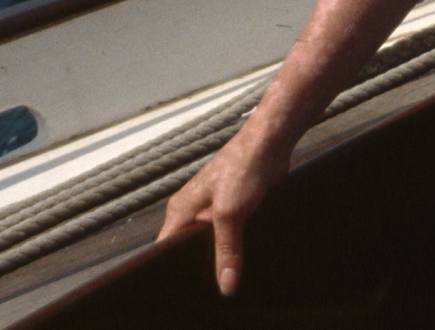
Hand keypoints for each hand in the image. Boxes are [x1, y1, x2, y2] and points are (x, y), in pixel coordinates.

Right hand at [155, 133, 292, 296]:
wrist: (270, 142)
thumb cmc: (242, 167)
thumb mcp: (230, 213)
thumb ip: (226, 250)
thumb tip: (226, 286)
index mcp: (181, 211)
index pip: (164, 249)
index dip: (169, 270)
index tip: (180, 293)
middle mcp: (194, 210)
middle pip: (188, 248)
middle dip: (198, 267)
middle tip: (209, 293)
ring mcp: (215, 208)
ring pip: (212, 242)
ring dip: (221, 256)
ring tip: (229, 280)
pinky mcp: (236, 207)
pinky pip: (231, 233)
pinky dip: (236, 245)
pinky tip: (245, 261)